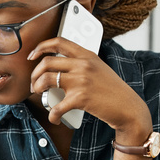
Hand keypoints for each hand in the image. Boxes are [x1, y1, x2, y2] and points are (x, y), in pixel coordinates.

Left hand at [27, 37, 151, 138]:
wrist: (128, 108)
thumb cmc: (112, 91)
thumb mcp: (99, 69)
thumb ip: (81, 65)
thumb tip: (57, 69)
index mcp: (87, 55)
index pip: (59, 42)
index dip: (41, 47)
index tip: (32, 55)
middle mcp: (83, 65)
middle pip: (46, 62)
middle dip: (34, 74)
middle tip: (34, 84)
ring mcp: (81, 80)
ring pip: (46, 79)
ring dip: (37, 88)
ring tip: (40, 95)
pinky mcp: (80, 98)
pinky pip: (56, 107)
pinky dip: (52, 115)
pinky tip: (54, 118)